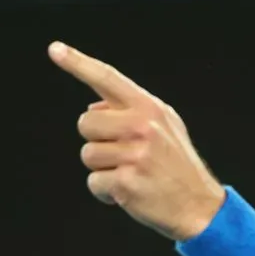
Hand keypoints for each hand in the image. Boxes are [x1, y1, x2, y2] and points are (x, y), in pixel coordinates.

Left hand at [48, 41, 225, 240]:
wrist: (199, 206)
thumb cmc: (178, 166)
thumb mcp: (166, 127)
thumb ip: (133, 111)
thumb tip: (93, 108)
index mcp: (150, 108)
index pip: (108, 78)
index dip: (78, 63)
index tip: (55, 49)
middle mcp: (142, 126)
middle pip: (85, 123)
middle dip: (98, 140)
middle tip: (125, 155)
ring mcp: (134, 154)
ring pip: (87, 154)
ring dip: (103, 169)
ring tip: (131, 174)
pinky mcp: (125, 182)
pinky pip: (94, 182)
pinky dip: (106, 192)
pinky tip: (129, 192)